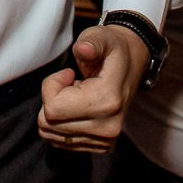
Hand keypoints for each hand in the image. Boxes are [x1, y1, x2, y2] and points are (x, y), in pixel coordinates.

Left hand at [37, 23, 147, 152]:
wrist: (133, 64)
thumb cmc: (112, 49)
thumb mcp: (101, 37)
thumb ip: (90, 42)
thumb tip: (83, 49)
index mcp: (107, 101)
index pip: (53, 108)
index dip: (51, 87)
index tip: (67, 74)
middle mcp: (108, 127)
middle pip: (49, 124)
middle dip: (51, 100)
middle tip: (71, 85)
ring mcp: (105, 140)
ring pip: (52, 135)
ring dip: (56, 113)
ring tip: (76, 96)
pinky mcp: (101, 146)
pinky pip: (61, 142)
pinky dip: (62, 124)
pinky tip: (78, 108)